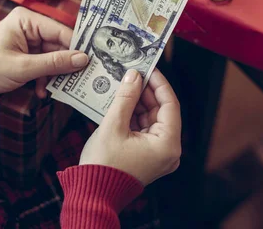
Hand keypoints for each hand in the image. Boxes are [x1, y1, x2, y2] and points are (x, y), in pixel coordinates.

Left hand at [0, 7, 88, 95]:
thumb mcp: (24, 67)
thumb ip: (55, 63)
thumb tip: (83, 59)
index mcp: (26, 20)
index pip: (59, 31)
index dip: (75, 47)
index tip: (90, 62)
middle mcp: (29, 26)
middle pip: (58, 45)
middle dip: (64, 65)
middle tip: (76, 81)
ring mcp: (28, 40)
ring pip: (53, 57)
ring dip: (53, 75)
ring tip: (53, 90)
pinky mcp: (27, 53)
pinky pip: (44, 63)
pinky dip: (44, 78)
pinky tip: (41, 91)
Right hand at [79, 69, 181, 185]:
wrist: (92, 193)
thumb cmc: (104, 164)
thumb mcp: (114, 125)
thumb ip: (126, 97)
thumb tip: (134, 76)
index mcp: (167, 144)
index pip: (169, 105)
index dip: (159, 84)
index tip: (148, 68)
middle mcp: (168, 151)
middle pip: (161, 111)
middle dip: (146, 92)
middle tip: (132, 74)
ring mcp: (158, 155)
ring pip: (152, 119)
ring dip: (138, 103)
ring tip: (124, 85)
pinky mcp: (147, 156)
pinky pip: (144, 129)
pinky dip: (133, 116)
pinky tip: (121, 103)